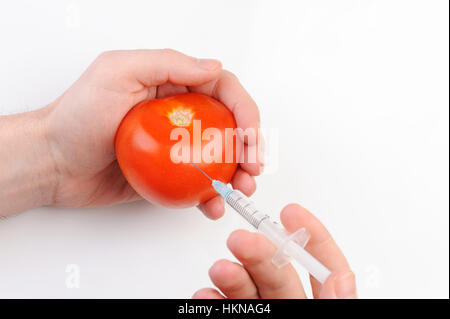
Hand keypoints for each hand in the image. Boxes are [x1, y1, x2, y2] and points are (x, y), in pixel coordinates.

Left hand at [14, 49, 260, 216]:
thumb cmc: (76, 116)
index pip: (222, 90)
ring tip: (241, 190)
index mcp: (172, 86)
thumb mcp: (116, 73)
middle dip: (249, 147)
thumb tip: (213, 67)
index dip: (245, 111)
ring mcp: (175, 148)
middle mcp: (179, 115)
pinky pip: (197, 185)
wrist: (53, 163)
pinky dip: (210, 196)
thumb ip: (167, 64)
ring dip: (237, 174)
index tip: (250, 137)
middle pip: (228, 126)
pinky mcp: (167, 176)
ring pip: (218, 158)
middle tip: (252, 169)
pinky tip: (213, 205)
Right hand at [193, 204, 356, 298]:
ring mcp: (266, 316)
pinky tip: (207, 293)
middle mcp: (292, 307)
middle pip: (278, 272)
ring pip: (249, 288)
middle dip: (259, 251)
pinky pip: (225, 309)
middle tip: (242, 239)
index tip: (292, 212)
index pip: (324, 267)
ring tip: (221, 268)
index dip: (312, 237)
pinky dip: (213, 300)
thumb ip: (334, 306)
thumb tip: (341, 280)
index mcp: (322, 305)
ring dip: (232, 274)